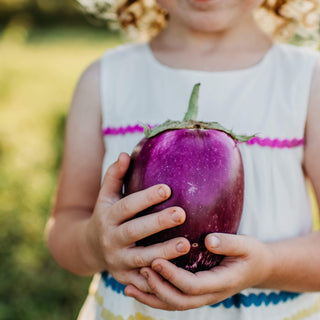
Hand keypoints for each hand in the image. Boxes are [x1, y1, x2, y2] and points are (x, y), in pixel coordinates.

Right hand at [85, 152, 190, 290]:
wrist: (89, 249)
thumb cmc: (106, 216)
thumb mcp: (105, 196)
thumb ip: (114, 176)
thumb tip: (125, 154)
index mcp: (107, 217)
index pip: (127, 206)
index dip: (145, 198)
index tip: (167, 189)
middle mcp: (110, 240)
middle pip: (134, 231)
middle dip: (157, 223)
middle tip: (181, 214)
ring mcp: (117, 261)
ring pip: (141, 259)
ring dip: (163, 253)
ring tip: (186, 244)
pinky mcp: (125, 278)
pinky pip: (143, 281)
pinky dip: (158, 279)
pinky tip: (179, 273)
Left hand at [125, 233, 272, 309]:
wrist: (257, 268)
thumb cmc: (251, 253)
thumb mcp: (247, 245)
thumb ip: (230, 243)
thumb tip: (208, 240)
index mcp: (222, 283)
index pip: (193, 286)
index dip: (173, 276)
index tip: (156, 259)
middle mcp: (210, 295)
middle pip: (180, 301)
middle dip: (159, 287)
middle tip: (142, 269)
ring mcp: (202, 296)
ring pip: (173, 304)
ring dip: (152, 297)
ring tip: (129, 287)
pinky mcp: (196, 292)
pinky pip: (173, 299)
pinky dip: (155, 296)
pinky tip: (137, 288)